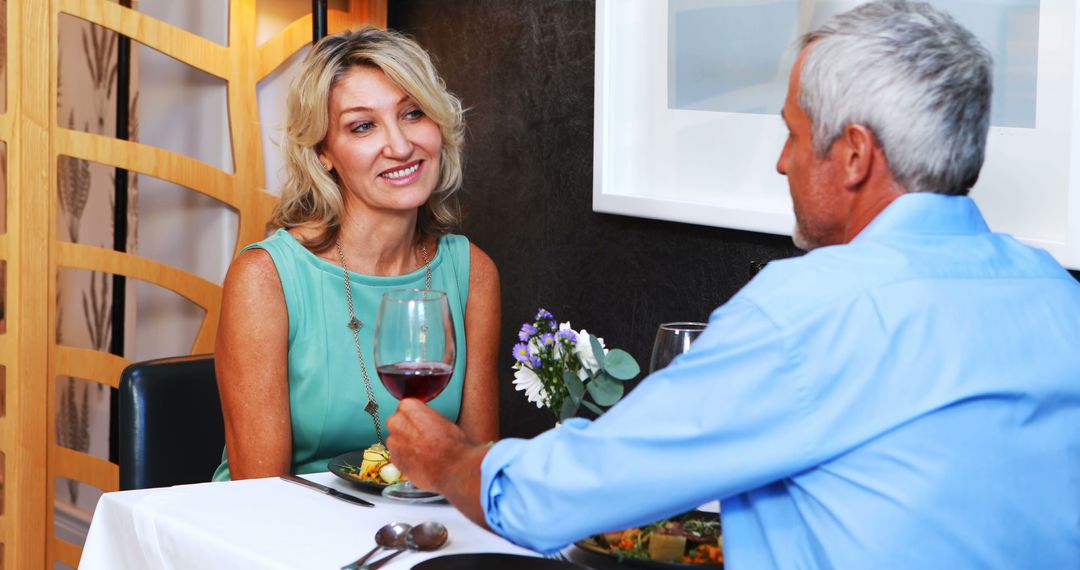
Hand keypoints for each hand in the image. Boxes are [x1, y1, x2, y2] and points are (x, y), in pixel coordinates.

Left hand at [386, 399, 490, 526]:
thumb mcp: (443, 420)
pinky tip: (418, 461)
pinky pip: (396, 454)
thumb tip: (423, 421)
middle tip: (420, 437)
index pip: (405, 406)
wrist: (453, 469)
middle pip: (396, 422)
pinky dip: (404, 457)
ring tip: (421, 451)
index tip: (420, 421)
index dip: (414, 415)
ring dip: (403, 443)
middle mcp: (397, 423)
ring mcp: (394, 442)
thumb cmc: (453, 445)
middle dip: (405, 428)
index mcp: (410, 408)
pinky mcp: (394, 460)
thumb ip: (426, 417)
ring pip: (394, 439)